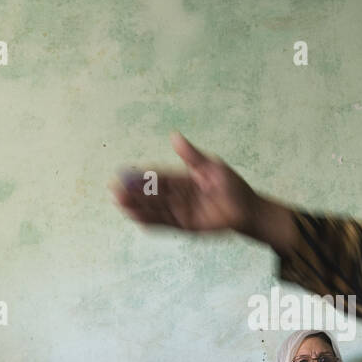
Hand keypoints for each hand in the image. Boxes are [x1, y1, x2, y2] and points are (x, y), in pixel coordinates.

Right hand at [111, 132, 262, 234]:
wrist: (248, 209)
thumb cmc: (232, 185)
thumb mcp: (211, 166)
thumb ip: (191, 156)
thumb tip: (173, 136)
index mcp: (182, 178)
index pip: (157, 176)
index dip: (141, 176)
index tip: (124, 172)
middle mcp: (178, 195)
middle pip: (152, 194)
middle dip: (133, 192)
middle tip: (114, 189)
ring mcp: (181, 211)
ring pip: (155, 209)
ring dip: (137, 207)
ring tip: (120, 204)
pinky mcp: (186, 226)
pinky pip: (165, 224)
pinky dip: (151, 221)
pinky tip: (136, 218)